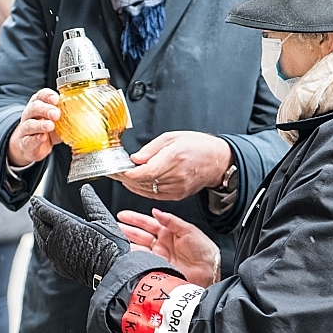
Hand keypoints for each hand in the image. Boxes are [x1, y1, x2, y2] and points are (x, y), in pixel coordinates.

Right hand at [7, 89, 61, 166]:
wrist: (31, 147)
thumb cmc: (46, 131)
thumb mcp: (58, 122)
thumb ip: (66, 117)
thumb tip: (82, 116)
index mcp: (38, 105)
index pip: (41, 96)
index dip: (48, 96)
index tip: (56, 99)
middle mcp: (30, 115)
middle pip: (35, 107)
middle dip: (46, 109)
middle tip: (56, 114)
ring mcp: (25, 129)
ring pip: (30, 124)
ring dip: (41, 124)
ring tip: (50, 126)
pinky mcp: (25, 143)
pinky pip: (29, 140)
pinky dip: (36, 139)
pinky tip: (43, 138)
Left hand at [29, 184, 129, 287]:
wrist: (111, 271)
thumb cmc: (110, 245)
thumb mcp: (103, 218)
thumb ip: (91, 202)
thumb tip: (85, 189)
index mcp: (65, 225)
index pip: (44, 211)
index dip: (38, 204)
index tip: (34, 200)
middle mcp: (56, 239)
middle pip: (39, 224)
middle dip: (35, 214)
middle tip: (33, 209)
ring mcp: (56, 254)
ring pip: (40, 238)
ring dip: (36, 228)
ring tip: (36, 222)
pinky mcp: (59, 265)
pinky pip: (46, 250)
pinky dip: (42, 241)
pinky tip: (46, 240)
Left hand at [116, 131, 231, 200]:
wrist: (217, 160)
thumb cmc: (197, 146)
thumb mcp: (172, 137)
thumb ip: (151, 149)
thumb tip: (135, 158)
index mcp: (174, 157)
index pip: (146, 171)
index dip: (128, 173)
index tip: (118, 170)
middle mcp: (176, 175)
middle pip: (144, 182)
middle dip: (126, 178)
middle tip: (115, 172)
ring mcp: (178, 187)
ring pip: (148, 190)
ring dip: (133, 185)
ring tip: (123, 177)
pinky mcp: (178, 195)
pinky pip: (155, 196)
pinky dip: (143, 190)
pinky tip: (135, 184)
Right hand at [117, 208, 218, 287]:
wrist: (209, 270)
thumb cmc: (204, 249)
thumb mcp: (188, 229)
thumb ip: (170, 220)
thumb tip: (156, 211)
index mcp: (168, 232)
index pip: (147, 223)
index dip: (134, 219)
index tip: (122, 215)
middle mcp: (161, 244)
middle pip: (139, 235)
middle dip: (126, 230)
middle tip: (114, 227)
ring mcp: (158, 256)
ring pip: (138, 248)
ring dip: (127, 243)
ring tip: (116, 239)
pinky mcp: (158, 268)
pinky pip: (142, 262)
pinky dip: (133, 258)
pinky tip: (126, 254)